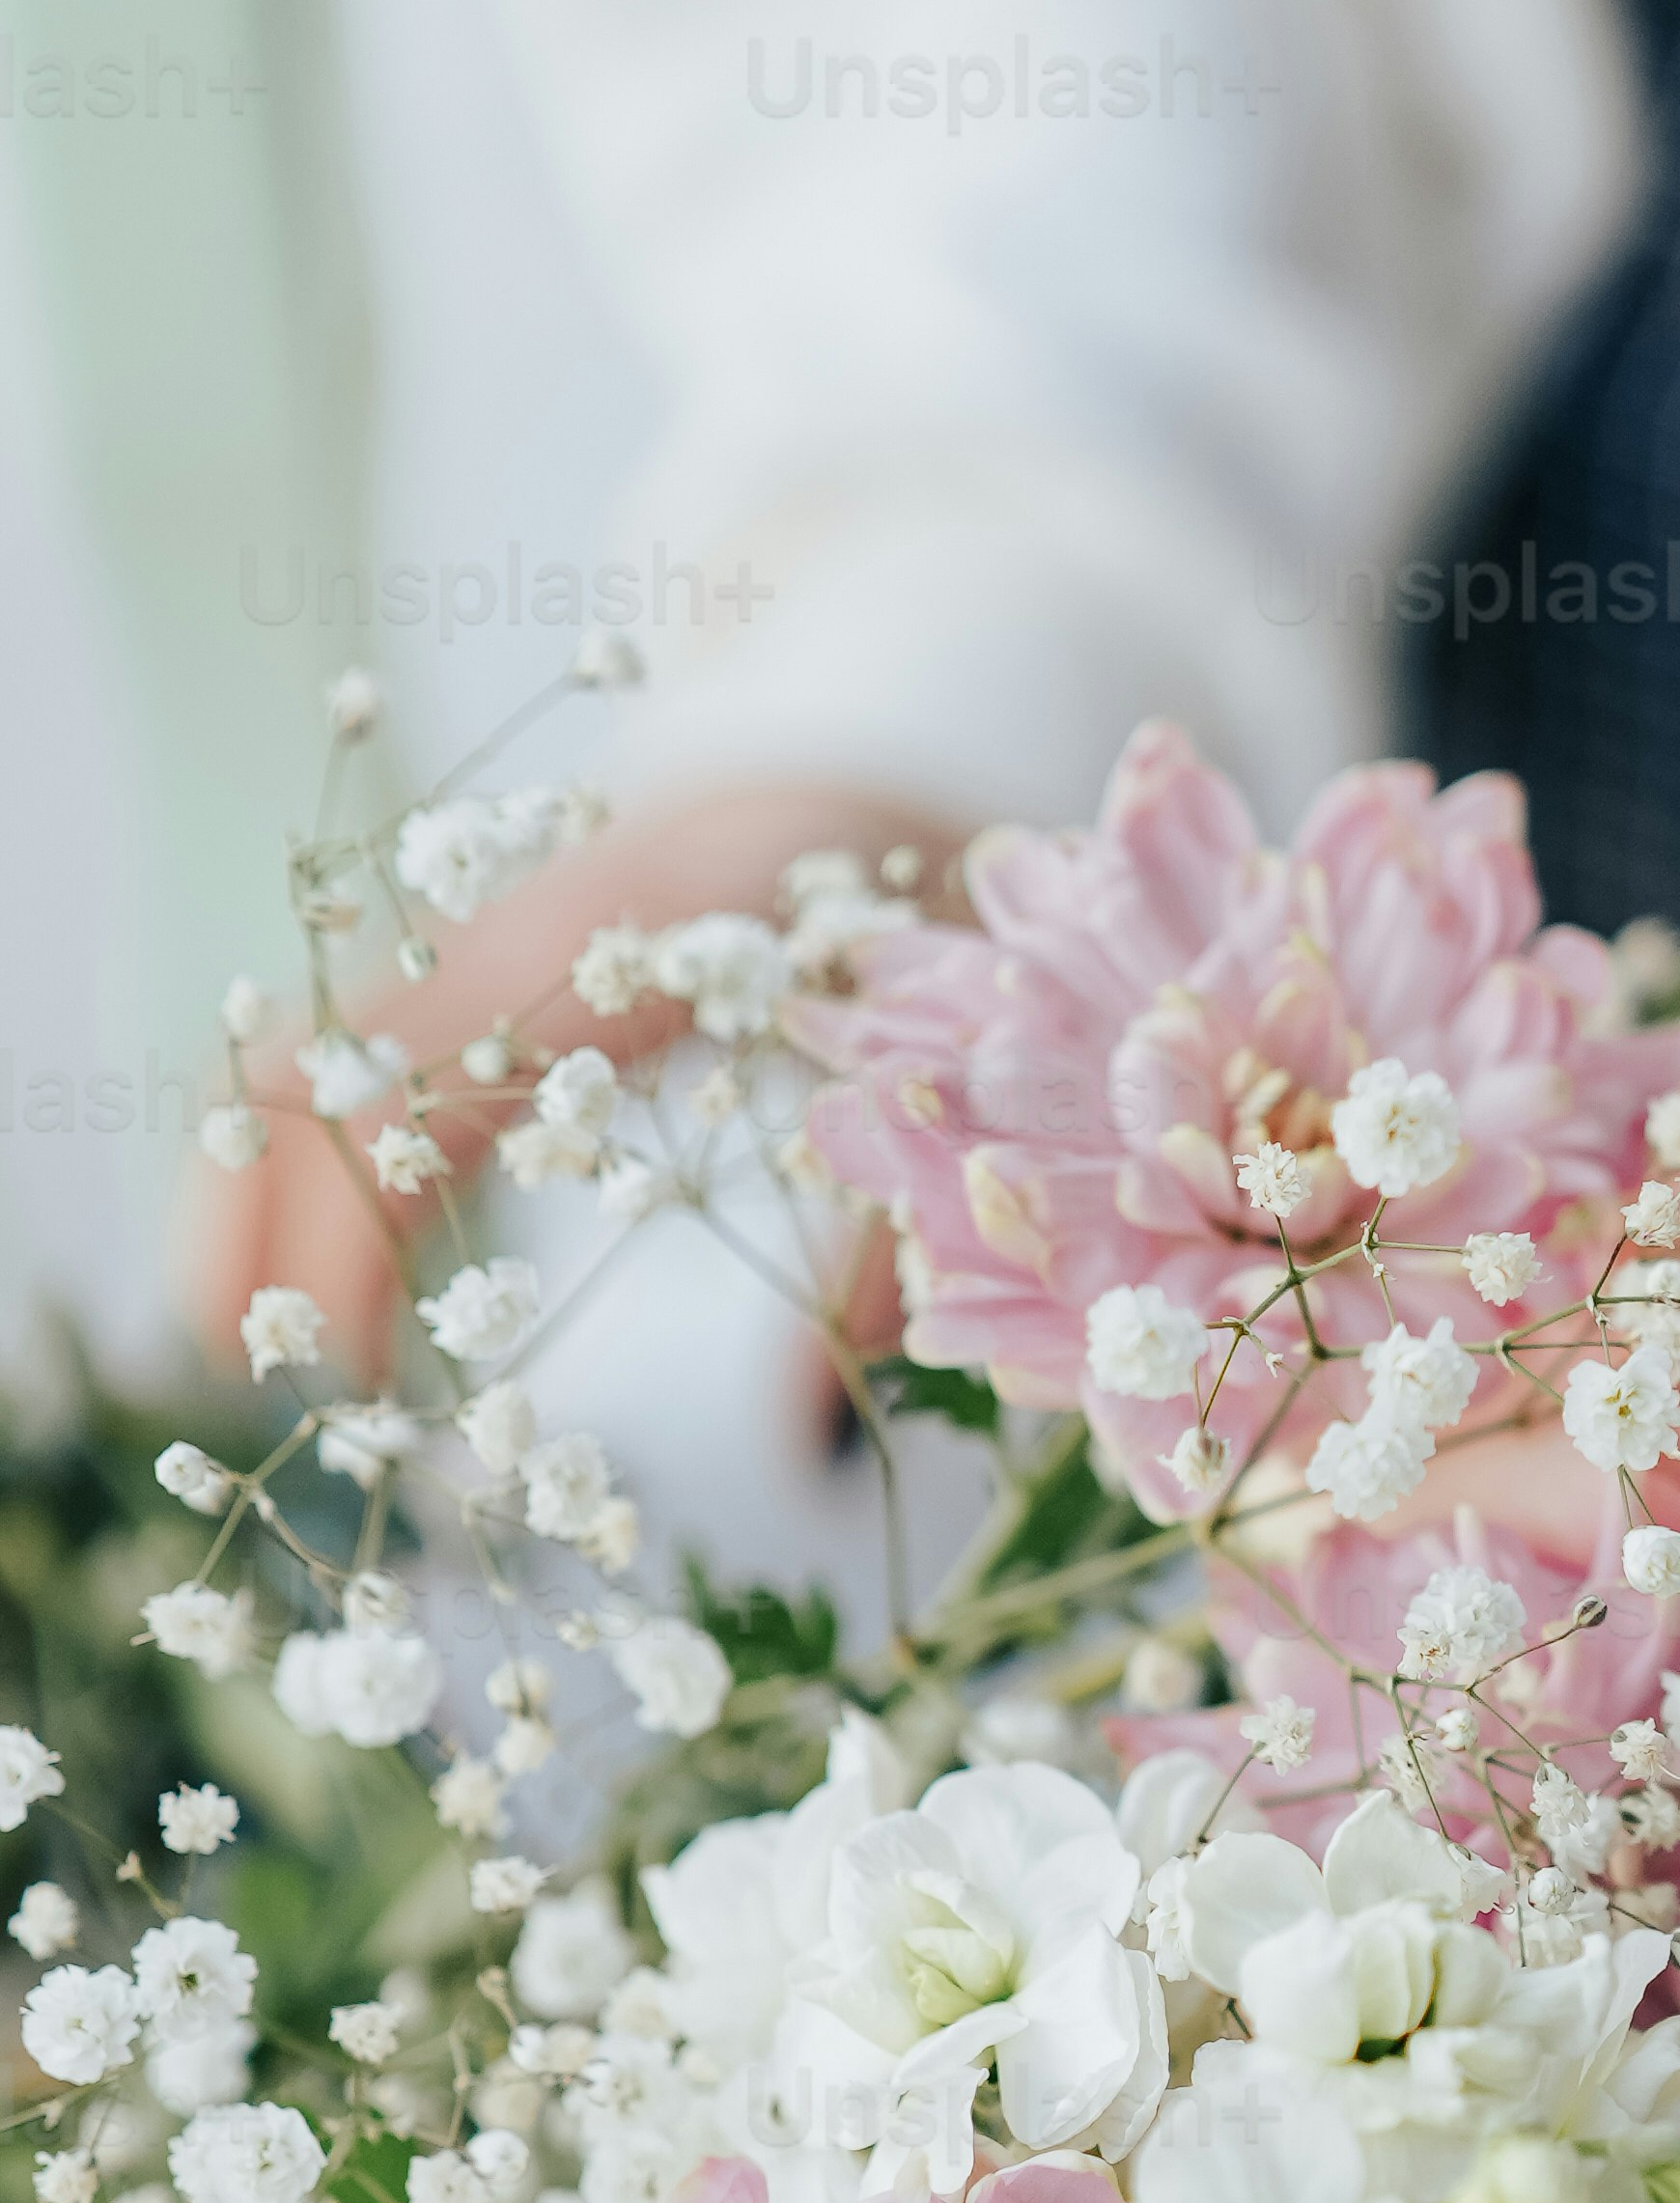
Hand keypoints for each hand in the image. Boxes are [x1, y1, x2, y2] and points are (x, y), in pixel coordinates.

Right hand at [178, 775, 956, 1377]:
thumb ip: (878, 1244)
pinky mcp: (467, 950)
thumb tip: (817, 1438)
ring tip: (228, 1330)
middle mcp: (521, 926)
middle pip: (323, 1068)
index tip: (363, 1378)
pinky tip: (283, 1245)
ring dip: (247, 1186)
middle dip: (267, 1229)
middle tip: (261, 1379)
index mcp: (626, 948)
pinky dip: (290, 1139)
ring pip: (302, 1045)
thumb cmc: (910, 922)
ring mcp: (477, 928)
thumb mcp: (926, 1081)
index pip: (433, 1097)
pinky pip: (334, 1039)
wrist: (864, 763)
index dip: (366, 1237)